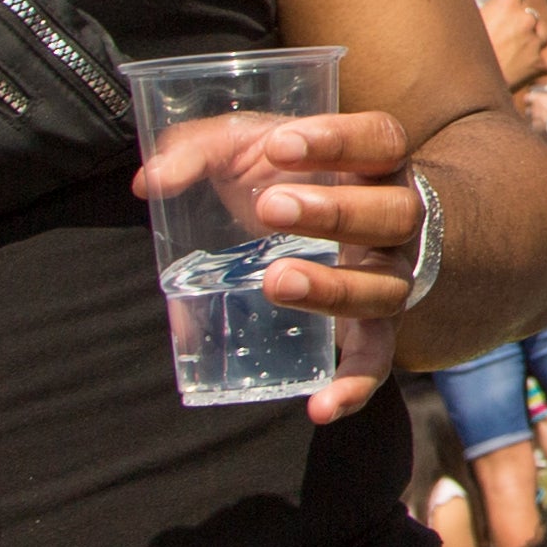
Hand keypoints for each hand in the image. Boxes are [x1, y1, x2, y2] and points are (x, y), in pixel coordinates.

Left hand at [136, 105, 424, 424]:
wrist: (344, 221)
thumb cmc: (292, 177)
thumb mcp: (251, 148)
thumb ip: (202, 152)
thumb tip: (148, 182)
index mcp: (375, 161)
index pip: (380, 139)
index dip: (338, 140)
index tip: (280, 143)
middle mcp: (398, 217)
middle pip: (393, 213)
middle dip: (333, 212)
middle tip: (268, 208)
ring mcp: (391, 274)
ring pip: (386, 286)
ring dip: (336, 288)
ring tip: (276, 281)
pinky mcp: (376, 325)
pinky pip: (378, 359)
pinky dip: (355, 385)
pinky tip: (319, 406)